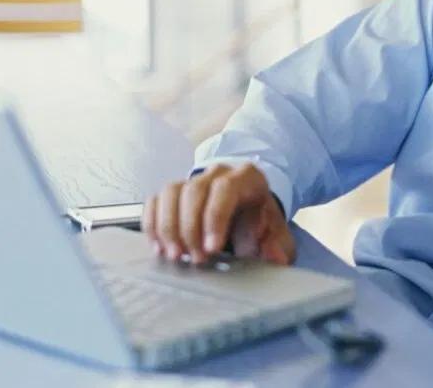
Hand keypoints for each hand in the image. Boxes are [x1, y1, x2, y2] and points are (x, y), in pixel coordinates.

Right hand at [143, 164, 295, 265]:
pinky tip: (159, 246)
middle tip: (194, 259)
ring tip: (174, 255)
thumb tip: (275, 257)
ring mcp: (194, 180)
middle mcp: (218, 173)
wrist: (251, 215)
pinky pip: (156, 199)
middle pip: (194, 190)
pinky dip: (153, 223)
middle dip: (190, 228)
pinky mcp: (176, 193)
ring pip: (171, 192)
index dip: (214, 218)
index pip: (226, 189)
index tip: (212, 249)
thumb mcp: (278, 237)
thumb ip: (279, 247)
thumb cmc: (262, 225)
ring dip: (168, 226)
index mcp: (248, 179)